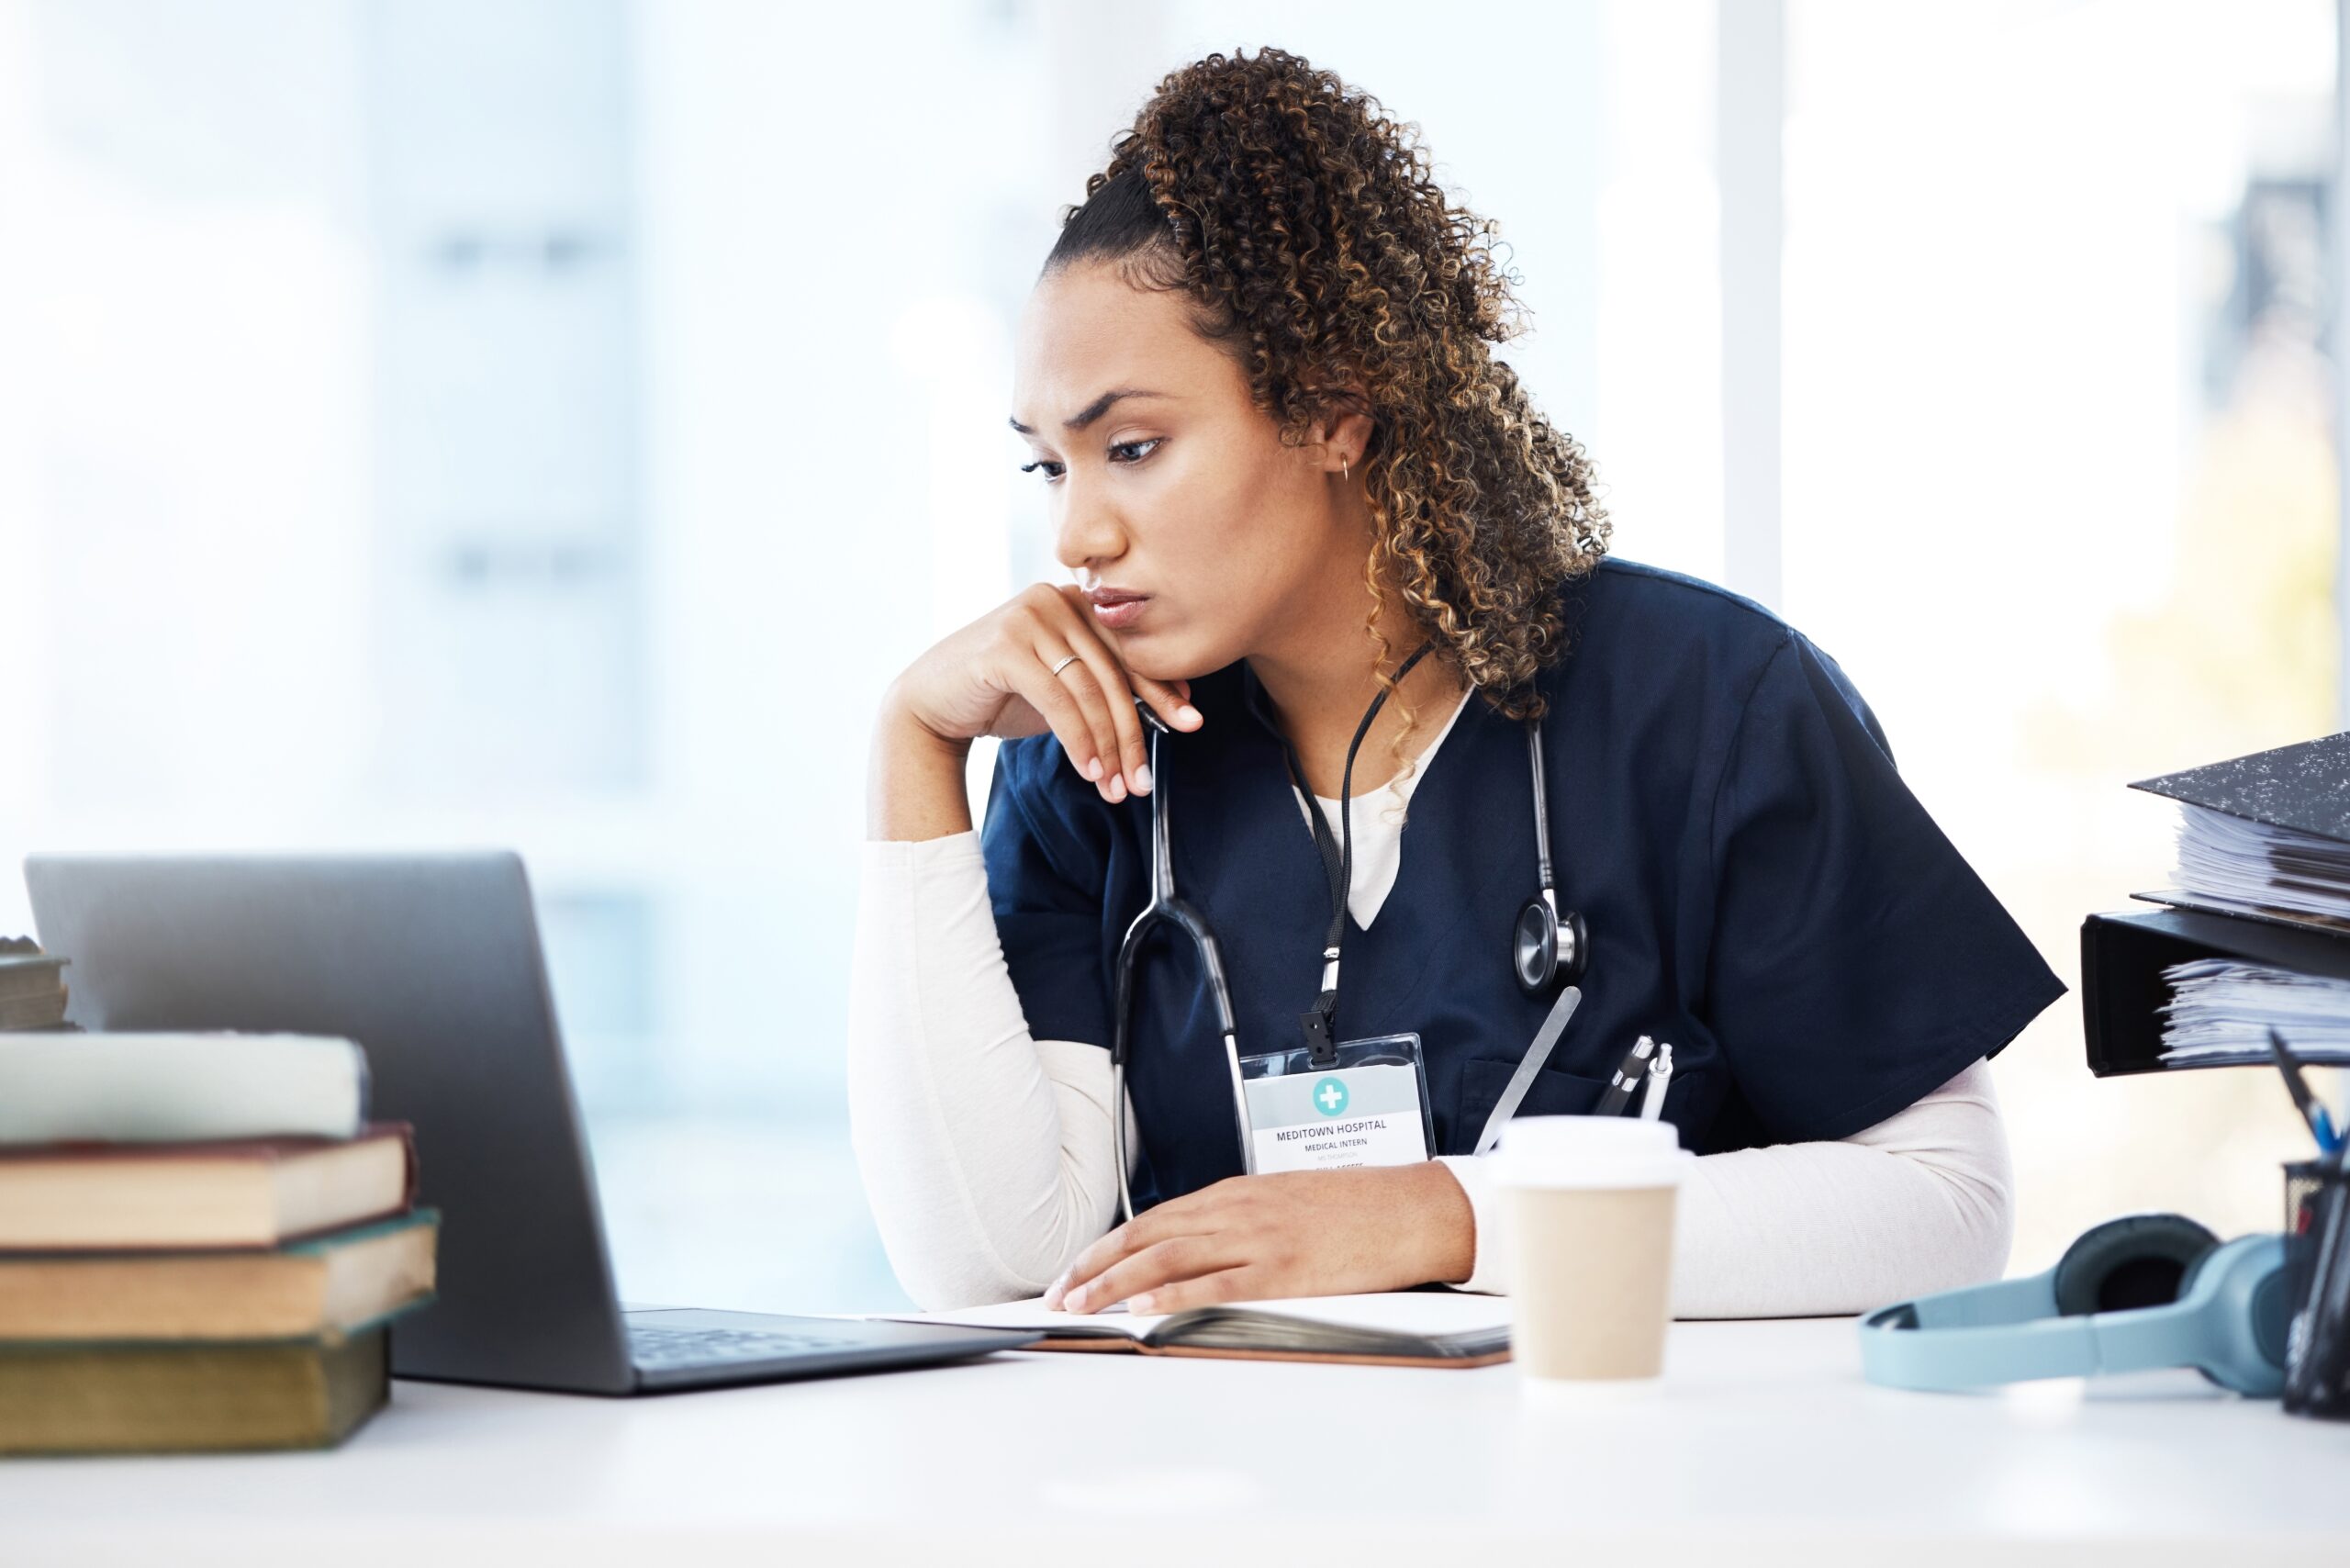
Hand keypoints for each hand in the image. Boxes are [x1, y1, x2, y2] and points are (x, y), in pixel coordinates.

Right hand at [886, 582, 1199, 803]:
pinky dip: (1079, 741)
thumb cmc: (1004, 696)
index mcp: (1076, 602)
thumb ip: (1109, 686)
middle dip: (1134, 733)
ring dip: (1108, 746)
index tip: (1190, 724)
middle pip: (1113, 674)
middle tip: (1143, 780)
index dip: (1162, 689)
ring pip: (1089, 691)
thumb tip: (1177, 702)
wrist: (932, 705)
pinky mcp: (1005, 645)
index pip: (1131, 649)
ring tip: (1117, 787)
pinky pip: (1058, 701)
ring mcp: (1029, 617)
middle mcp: (1055, 598)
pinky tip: (1090, 770)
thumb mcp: (1066, 690)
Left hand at [1041, 1163, 1475, 1314]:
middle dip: (1095, 1267)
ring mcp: (1257, 1239)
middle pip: (1147, 1238)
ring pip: (1168, 1260)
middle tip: (1058, 1293)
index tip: (1074, 1270)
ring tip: (1082, 1305)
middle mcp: (1236, 1211)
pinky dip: (1174, 1298)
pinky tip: (1143, 1311)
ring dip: (1116, 1285)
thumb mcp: (1283, 1201)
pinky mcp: (1283, 1271)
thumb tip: (1196, 1250)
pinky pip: (1216, 1285)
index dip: (1106, 1247)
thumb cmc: (1354, 1208)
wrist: (1409, 1208)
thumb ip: (1238, 1221)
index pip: (1152, 1220)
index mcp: (1233, 1194)